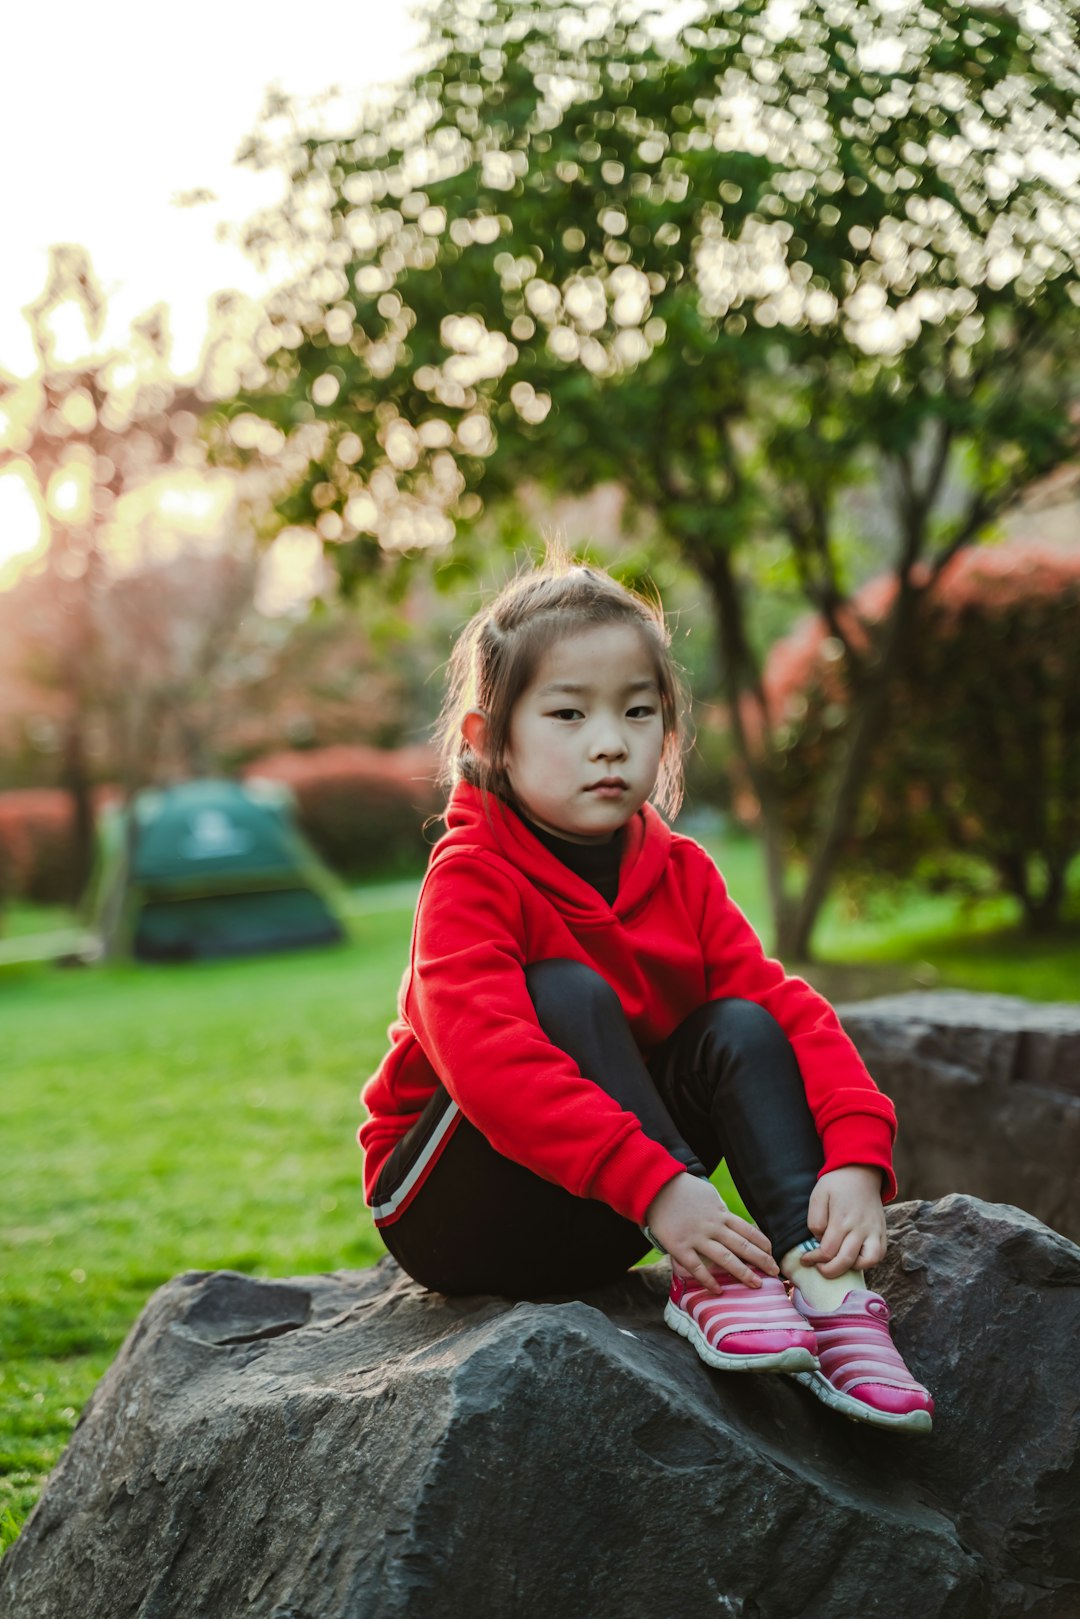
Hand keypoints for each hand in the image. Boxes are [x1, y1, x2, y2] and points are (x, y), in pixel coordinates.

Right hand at [645, 1173, 777, 1292]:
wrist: (655, 1187)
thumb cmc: (682, 1189)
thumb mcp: (707, 1194)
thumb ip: (718, 1208)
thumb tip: (728, 1216)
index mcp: (720, 1213)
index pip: (748, 1230)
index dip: (762, 1243)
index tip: (772, 1253)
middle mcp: (713, 1226)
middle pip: (743, 1246)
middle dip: (761, 1260)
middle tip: (775, 1272)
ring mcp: (697, 1238)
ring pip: (726, 1259)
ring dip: (743, 1273)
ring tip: (756, 1284)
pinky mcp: (680, 1247)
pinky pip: (697, 1268)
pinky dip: (709, 1281)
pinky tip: (718, 1291)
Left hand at [801, 1166, 886, 1278]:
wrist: (861, 1173)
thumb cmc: (836, 1184)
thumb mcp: (818, 1195)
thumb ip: (815, 1219)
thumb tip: (819, 1240)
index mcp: (841, 1219)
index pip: (827, 1251)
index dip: (814, 1259)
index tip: (806, 1259)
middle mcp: (860, 1228)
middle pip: (845, 1260)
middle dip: (829, 1270)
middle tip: (819, 1268)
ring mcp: (873, 1231)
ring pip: (867, 1262)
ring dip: (850, 1268)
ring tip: (838, 1263)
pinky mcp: (882, 1232)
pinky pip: (879, 1255)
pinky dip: (868, 1263)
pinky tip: (854, 1259)